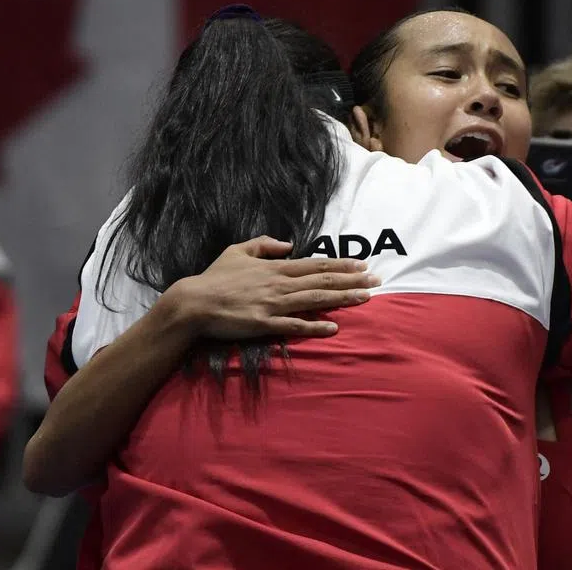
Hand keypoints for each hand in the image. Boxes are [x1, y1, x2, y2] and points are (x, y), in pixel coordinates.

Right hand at [166, 236, 378, 341]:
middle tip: (377, 281)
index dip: (341, 264)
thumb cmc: (214, 278)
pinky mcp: (265, 324)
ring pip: (315, 300)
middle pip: (323, 280)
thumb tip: (287, 244)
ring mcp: (273, 304)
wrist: (194, 303)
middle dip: (352, 280)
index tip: (363, 265)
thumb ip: (263, 244)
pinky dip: (316, 326)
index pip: (316, 264)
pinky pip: (295, 326)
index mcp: (274, 267)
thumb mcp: (236, 251)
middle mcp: (279, 284)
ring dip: (343, 298)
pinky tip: (335, 327)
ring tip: (366, 298)